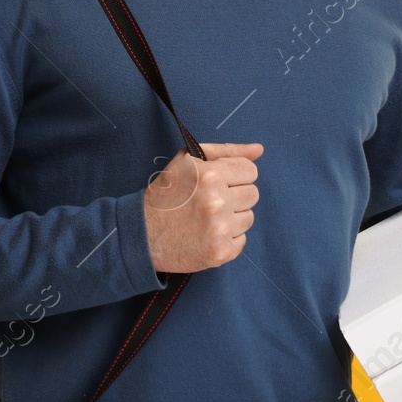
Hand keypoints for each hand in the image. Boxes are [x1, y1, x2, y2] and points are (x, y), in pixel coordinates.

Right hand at [141, 142, 261, 273]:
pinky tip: (208, 234)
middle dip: (235, 195)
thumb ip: (225, 151)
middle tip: (211, 200)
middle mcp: (217, 202)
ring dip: (232, 217)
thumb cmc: (165, 194)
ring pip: (249, 217)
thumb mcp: (187, 161)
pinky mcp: (221, 252)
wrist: (142, 233)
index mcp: (210, 175)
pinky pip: (242, 240)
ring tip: (208, 218)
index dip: (235, 174)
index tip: (220, 181)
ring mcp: (220, 230)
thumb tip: (259, 149)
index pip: (250, 170)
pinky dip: (227, 238)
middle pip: (253, 193)